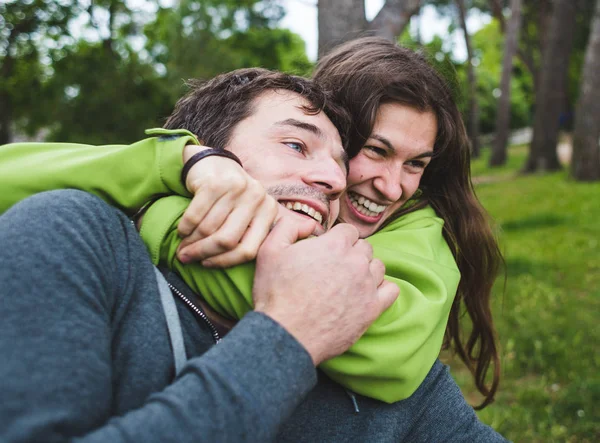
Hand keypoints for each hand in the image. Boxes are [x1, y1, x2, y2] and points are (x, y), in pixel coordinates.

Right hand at [177, 145, 277, 267]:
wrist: (214, 162)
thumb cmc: (230, 198)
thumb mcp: (247, 214)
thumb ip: (247, 235)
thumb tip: (226, 268)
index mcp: (269, 211)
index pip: (249, 249)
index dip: (225, 261)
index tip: (207, 265)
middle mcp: (257, 197)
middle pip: (227, 240)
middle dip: (204, 252)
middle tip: (187, 258)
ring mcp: (236, 188)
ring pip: (209, 228)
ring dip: (191, 242)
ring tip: (182, 248)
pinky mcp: (215, 182)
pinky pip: (195, 215)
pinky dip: (185, 227)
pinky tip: (181, 231)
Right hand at [253, 218, 398, 364]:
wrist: (286, 334)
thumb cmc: (276, 293)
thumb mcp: (269, 250)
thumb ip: (290, 227)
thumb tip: (310, 223)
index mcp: (335, 244)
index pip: (348, 231)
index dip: (335, 239)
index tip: (325, 251)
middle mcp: (356, 262)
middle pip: (364, 248)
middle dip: (350, 253)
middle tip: (332, 268)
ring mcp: (367, 286)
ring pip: (377, 267)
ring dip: (365, 270)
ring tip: (347, 281)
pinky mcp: (372, 309)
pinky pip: (391, 290)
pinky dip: (382, 289)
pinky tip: (366, 293)